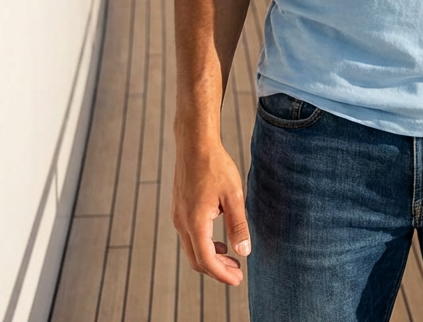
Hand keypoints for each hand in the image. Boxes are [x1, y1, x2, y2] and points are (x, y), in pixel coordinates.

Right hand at [172, 139, 250, 285]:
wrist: (194, 143)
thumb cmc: (215, 166)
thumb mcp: (233, 195)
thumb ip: (238, 225)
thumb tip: (244, 251)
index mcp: (195, 222)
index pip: (207, 260)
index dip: (222, 274)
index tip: (238, 279)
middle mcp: (182, 223)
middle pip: (196, 260)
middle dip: (217, 270)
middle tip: (237, 273)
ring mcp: (178, 216)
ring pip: (192, 249)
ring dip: (210, 257)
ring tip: (231, 258)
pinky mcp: (179, 209)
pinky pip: (189, 236)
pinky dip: (204, 245)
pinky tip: (219, 240)